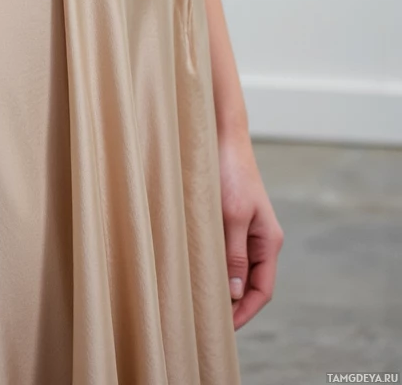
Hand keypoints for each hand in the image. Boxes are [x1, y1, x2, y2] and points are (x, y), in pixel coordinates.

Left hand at [218, 128, 284, 328]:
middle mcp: (259, 238)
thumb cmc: (229, 172)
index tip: (224, 328)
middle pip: (250, 283)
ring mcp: (244, 229)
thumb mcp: (232, 215)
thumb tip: (235, 292)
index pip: (263, 290)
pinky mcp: (228, 219)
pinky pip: (224, 251)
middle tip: (206, 319)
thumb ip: (234, 253)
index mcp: (268, 240)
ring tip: (198, 299)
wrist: (220, 135)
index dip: (246, 312)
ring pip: (235, 268)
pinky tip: (195, 269)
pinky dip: (213, 264)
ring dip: (221, 283)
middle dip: (233, 303)